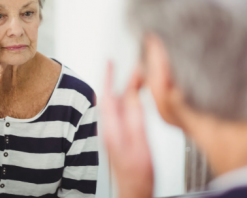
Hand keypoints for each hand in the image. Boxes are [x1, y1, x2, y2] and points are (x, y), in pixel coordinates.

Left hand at [100, 62, 153, 197]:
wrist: (133, 191)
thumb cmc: (137, 173)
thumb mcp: (140, 141)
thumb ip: (135, 117)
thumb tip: (132, 94)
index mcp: (111, 128)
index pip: (106, 96)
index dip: (108, 76)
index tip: (110, 61)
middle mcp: (108, 129)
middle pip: (112, 98)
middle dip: (121, 80)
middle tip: (134, 68)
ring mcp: (112, 133)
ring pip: (116, 104)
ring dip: (125, 89)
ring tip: (137, 79)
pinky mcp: (118, 136)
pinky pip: (121, 111)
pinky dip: (128, 100)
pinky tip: (135, 98)